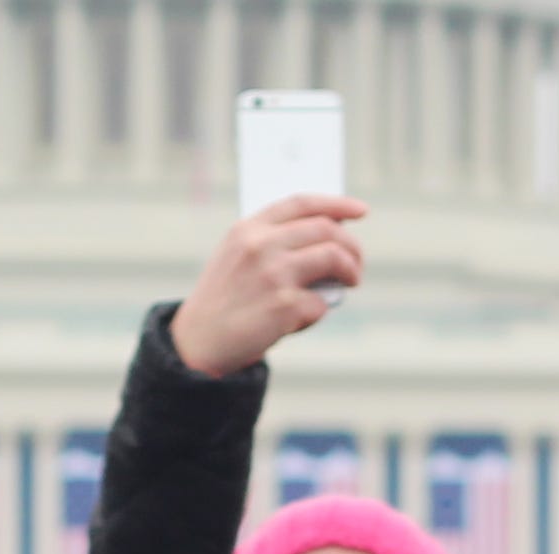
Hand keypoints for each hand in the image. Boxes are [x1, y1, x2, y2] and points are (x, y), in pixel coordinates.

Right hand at [168, 196, 367, 375]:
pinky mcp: (283, 307)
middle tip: (356, 263)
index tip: (359, 211)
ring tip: (350, 283)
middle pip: (325, 229)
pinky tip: (306, 317)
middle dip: (351, 245)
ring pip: (333, 258)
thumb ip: (271, 243)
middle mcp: (261, 245)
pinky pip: (322, 303)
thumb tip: (327, 241)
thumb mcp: (236, 258)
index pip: (301, 203)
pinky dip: (321, 310)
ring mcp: (273, 274)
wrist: (198, 343)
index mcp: (249, 229)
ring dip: (350, 271)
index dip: (336, 204)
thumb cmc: (223, 303)